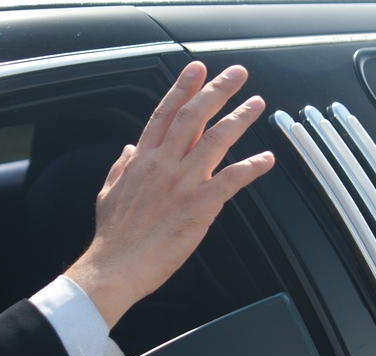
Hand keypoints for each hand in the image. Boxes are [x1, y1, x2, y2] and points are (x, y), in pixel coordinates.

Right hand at [64, 62, 274, 327]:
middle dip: (217, 90)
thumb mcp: (108, 193)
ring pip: (216, 140)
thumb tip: (129, 149)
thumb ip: (121, 166)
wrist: (115, 267)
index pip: (165, 114)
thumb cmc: (113, 238)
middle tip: (237, 73)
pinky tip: (266, 158)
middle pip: (194, 117)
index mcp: (142, 160)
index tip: (197, 69)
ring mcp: (182, 183)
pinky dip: (251, 167)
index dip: (182, 88)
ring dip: (239, 118)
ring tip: (256, 103)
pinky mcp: (198, 206)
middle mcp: (163, 165)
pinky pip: (231, 180)